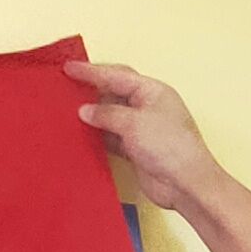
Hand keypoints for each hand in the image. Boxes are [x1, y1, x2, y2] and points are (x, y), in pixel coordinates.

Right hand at [68, 60, 227, 218]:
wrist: (185, 183)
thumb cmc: (170, 147)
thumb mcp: (134, 123)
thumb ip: (106, 114)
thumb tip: (85, 110)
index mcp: (153, 91)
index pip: (117, 76)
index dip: (92, 71)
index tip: (68, 68)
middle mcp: (147, 106)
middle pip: (113, 91)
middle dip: (91, 89)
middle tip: (65, 85)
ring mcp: (140, 128)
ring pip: (109, 114)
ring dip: (91, 114)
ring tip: (65, 110)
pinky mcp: (134, 148)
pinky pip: (109, 136)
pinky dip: (95, 134)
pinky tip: (79, 134)